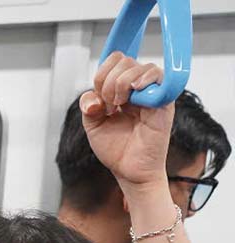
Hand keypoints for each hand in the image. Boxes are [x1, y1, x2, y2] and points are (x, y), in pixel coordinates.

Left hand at [79, 53, 173, 191]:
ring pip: (137, 66)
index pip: (112, 62)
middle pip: (123, 61)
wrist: (130, 170)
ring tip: (120, 106)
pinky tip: (133, 94)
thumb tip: (93, 96)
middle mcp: (137, 88)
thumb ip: (88, 106)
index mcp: (121, 89)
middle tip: (110, 106)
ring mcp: (151, 92)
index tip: (100, 100)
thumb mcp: (93, 125)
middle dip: (108, 83)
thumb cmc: (117, 149)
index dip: (101, 76)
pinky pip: (158, 76)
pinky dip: (143, 80)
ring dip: (121, 85)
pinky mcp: (164, 100)